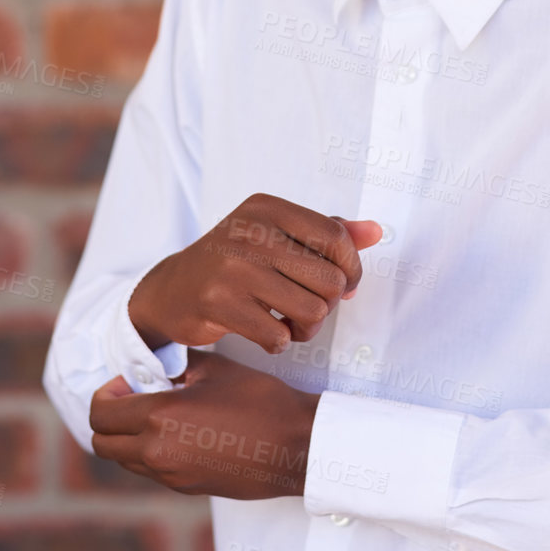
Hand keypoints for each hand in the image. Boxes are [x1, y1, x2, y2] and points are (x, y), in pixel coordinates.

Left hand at [89, 350, 321, 498]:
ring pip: (124, 461)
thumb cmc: (261, 402)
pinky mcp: (186, 488)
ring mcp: (170, 475)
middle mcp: (157, 452)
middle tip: (135, 396)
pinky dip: (150, 452)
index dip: (106, 393)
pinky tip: (180, 433)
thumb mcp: (215, 369)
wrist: (297, 447)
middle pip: (102, 443)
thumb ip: (176, 363)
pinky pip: (150, 471)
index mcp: (159, 418)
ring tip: (159, 414)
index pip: (100, 413)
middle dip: (109, 418)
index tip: (127, 381)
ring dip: (128, 437)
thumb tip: (155, 362)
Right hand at [129, 193, 382, 354]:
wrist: (172, 289)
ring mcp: (232, 268)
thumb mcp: (277, 235)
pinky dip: (280, 341)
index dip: (351, 269)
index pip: (336, 238)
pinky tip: (266, 330)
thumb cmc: (236, 261)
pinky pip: (279, 337)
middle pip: (330, 280)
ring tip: (290, 321)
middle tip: (309, 307)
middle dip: (328, 304)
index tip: (343, 283)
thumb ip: (327, 233)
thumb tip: (376, 231)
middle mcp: (249, 232)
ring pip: (311, 311)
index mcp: (267, 208)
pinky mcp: (218, 304)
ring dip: (307, 327)